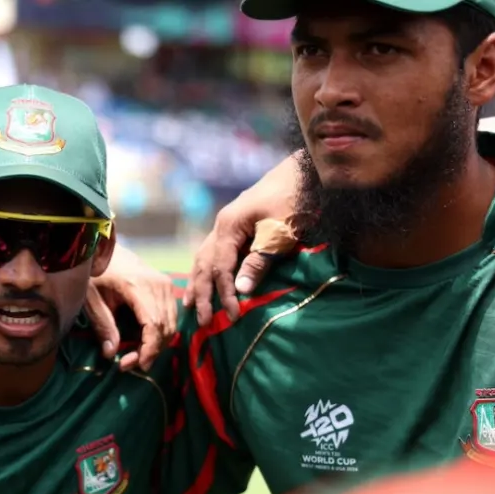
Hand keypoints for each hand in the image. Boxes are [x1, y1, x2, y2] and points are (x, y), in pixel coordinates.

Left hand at [87, 246, 177, 371]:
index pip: (154, 325)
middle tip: (128, 364)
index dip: (148, 349)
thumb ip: (103, 325)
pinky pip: (169, 315)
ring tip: (134, 356)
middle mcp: (158, 284)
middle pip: (165, 327)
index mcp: (139, 286)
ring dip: (156, 344)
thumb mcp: (91, 298)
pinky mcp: (165, 285)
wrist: (102, 245)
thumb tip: (111, 353)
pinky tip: (143, 342)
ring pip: (170, 323)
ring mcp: (164, 284)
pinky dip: (159, 332)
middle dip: (150, 351)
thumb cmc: (93, 270)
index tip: (135, 365)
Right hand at [185, 151, 302, 325]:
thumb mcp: (279, 233)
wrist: (304, 171)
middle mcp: (221, 226)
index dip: (224, 294)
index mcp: (228, 227)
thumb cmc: (294, 200)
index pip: (219, 268)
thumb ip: (259, 261)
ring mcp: (226, 225)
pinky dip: (206, 270)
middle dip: (202, 294)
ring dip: (197, 282)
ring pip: (204, 258)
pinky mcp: (236, 226)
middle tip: (202, 321)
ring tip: (190, 304)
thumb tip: (239, 289)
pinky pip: (213, 253)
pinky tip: (204, 279)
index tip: (233, 316)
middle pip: (204, 265)